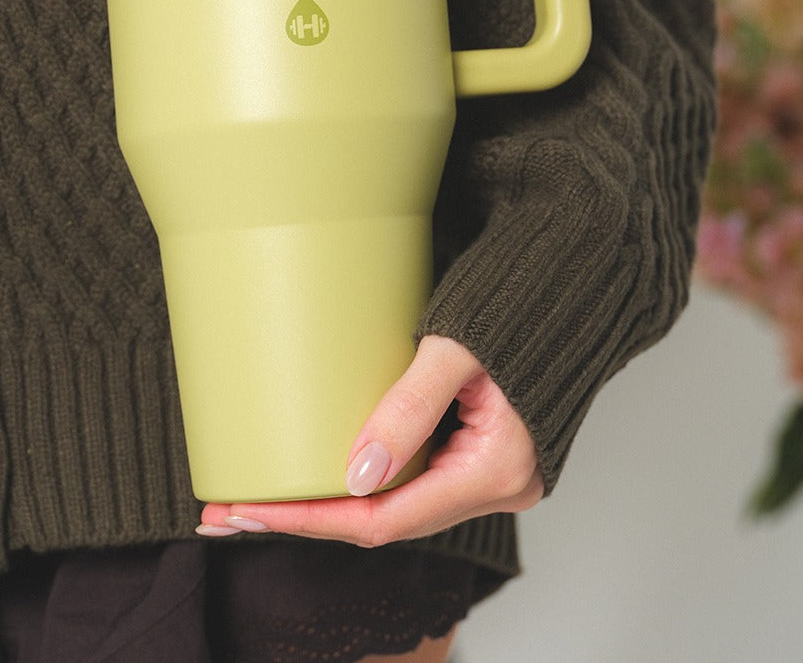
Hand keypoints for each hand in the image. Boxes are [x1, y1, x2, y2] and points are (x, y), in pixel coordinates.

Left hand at [196, 334, 543, 547]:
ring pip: (397, 504)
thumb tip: (355, 475)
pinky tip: (318, 473)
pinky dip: (363, 482)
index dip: (314, 520)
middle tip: (233, 510)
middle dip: (308, 516)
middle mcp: (498, 486)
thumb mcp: (457, 348)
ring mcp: (492, 473)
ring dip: (330, 503)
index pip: (388, 519)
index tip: (254, 511)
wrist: (569, 281)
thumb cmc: (519, 302)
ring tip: (261, 497)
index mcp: (497, 469)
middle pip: (387, 521)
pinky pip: (414, 480)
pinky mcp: (481, 452)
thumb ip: (409, 407)